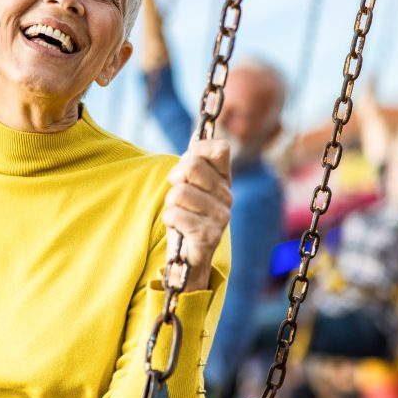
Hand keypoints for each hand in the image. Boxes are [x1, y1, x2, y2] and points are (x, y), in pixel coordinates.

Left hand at [163, 139, 232, 290]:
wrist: (187, 258)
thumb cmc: (186, 216)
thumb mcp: (189, 186)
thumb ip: (193, 164)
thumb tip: (196, 139)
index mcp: (224, 180)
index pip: (220, 148)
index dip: (197, 151)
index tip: (187, 167)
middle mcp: (227, 196)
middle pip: (191, 165)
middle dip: (174, 179)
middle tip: (177, 195)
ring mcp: (221, 217)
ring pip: (180, 192)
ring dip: (170, 204)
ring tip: (179, 214)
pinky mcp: (209, 236)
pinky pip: (175, 215)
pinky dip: (170, 220)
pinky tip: (178, 228)